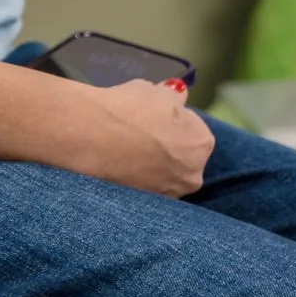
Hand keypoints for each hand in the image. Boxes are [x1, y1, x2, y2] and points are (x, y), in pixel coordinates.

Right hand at [80, 79, 215, 197]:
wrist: (93, 137)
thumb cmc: (131, 109)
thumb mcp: (157, 90)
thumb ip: (174, 97)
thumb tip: (178, 97)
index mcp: (202, 144)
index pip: (194, 130)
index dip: (174, 121)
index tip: (155, 116)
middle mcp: (192, 175)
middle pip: (183, 157)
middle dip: (168, 147)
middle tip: (142, 132)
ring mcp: (167, 195)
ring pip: (163, 175)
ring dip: (152, 164)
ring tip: (126, 148)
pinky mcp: (143, 206)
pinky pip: (145, 187)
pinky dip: (137, 177)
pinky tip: (119, 163)